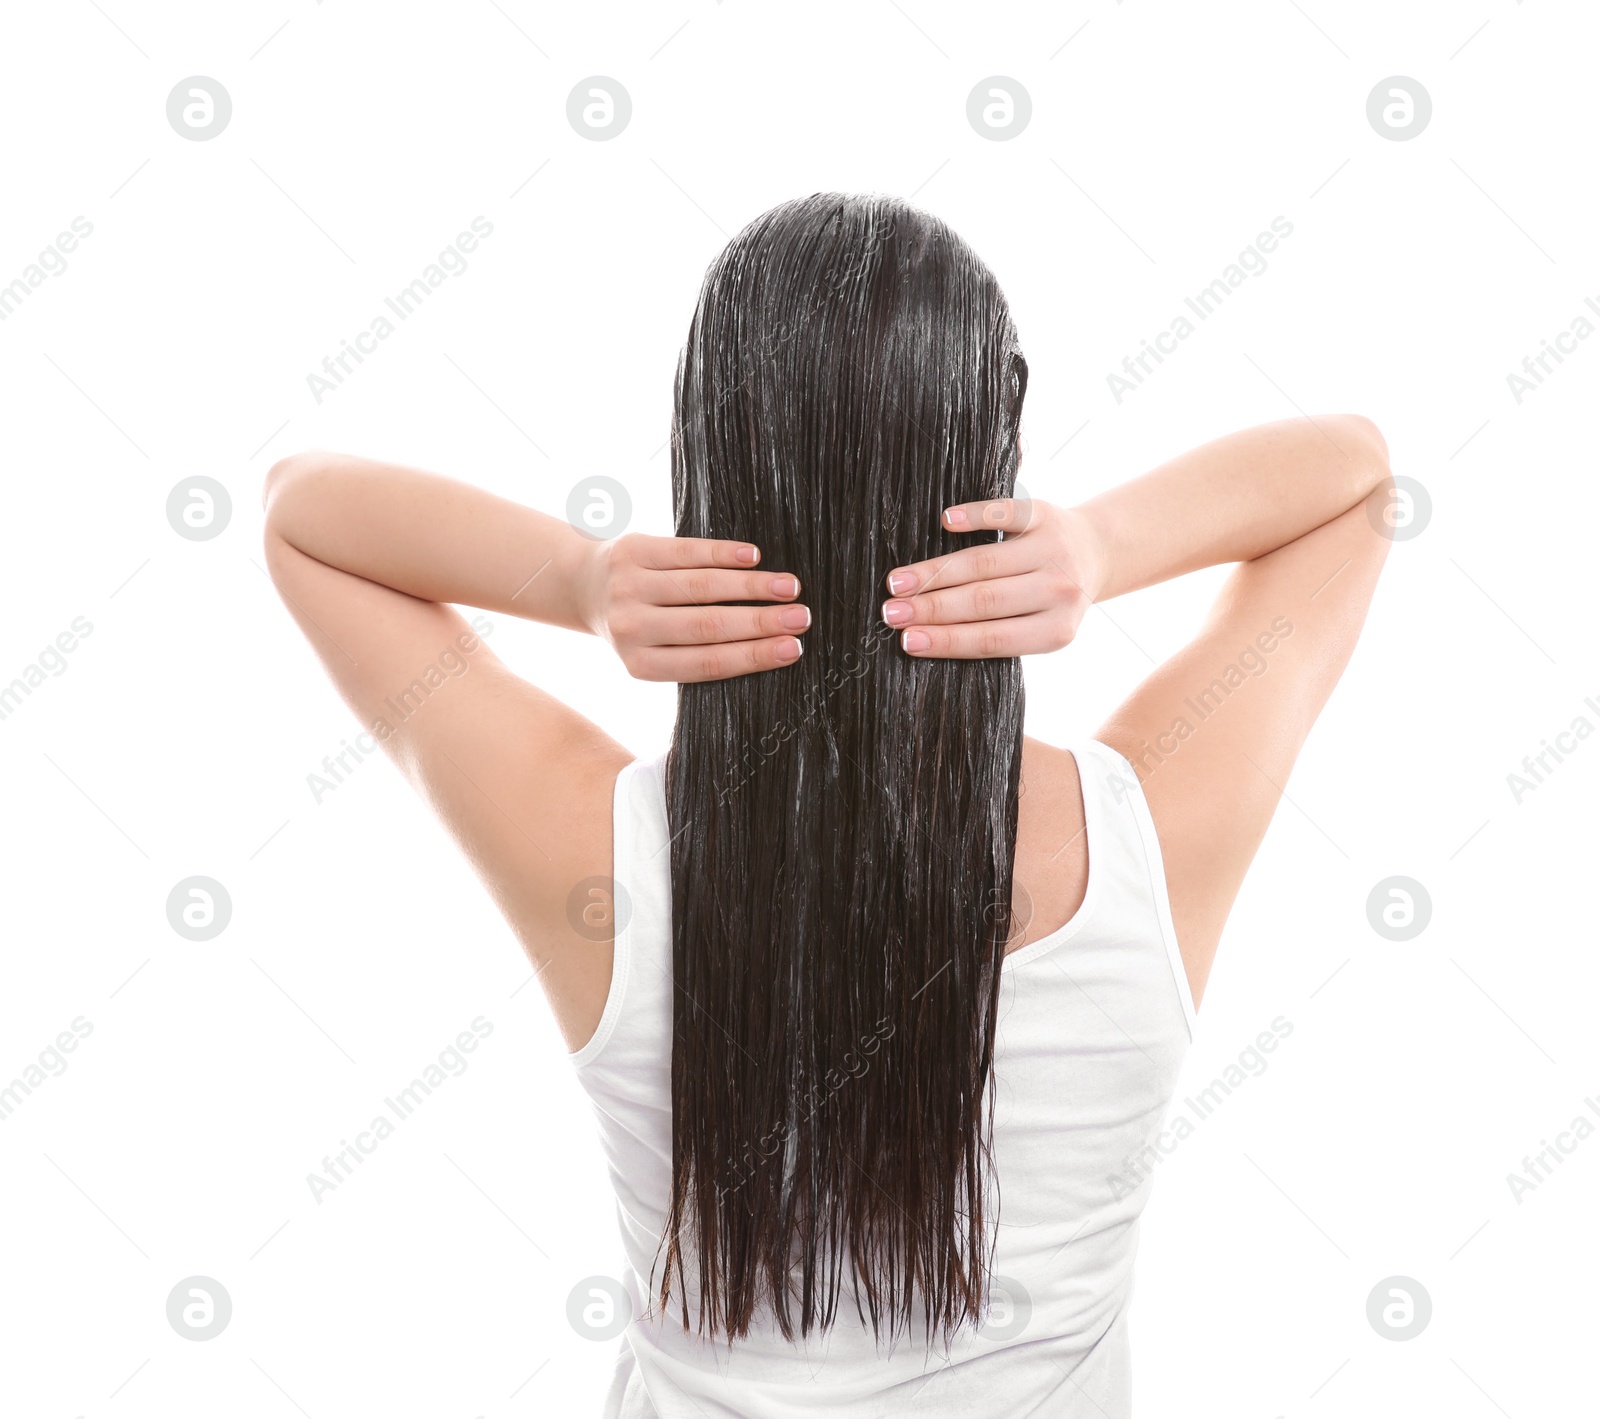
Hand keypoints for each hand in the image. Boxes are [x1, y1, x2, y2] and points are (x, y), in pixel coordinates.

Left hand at [577, 533, 809, 681]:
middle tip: (802, 619)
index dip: (753, 656)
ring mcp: (629, 587)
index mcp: (642, 665)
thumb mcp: (656, 651)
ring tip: (790, 587)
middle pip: (708, 625)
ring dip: (752, 586)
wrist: (584, 586)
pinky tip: (754, 557)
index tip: (793, 650)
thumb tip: (771, 646)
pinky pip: (686, 551)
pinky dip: (724, 554)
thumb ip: (697, 652)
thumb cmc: (640, 624)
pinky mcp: (632, 551)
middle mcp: (631, 628)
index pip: (707, 662)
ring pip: (701, 586)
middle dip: (762, 623)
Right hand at [880, 499, 1104, 656]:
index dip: (946, 640)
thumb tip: (924, 638)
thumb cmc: (1050, 599)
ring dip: (935, 572)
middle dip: (931, 609)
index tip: (907, 641)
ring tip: (898, 582)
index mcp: (1055, 631)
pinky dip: (975, 516)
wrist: (1096, 553)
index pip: (992, 639)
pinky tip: (946, 521)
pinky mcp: (1044, 514)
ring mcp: (1053, 550)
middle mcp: (1058, 591)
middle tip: (890, 613)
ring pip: (985, 562)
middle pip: (984, 601)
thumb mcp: (1038, 627)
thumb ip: (998, 633)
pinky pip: (1006, 513)